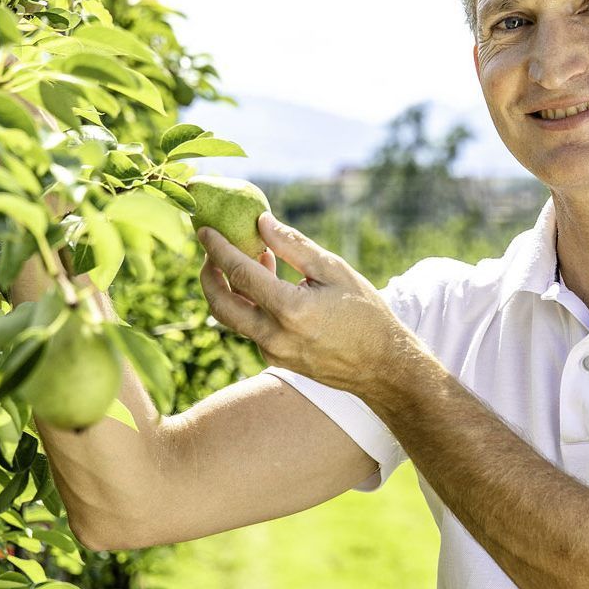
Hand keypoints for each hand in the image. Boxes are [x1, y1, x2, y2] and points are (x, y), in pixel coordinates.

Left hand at [196, 213, 417, 398]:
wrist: (382, 366)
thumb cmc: (365, 313)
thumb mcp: (334, 270)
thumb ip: (294, 246)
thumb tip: (261, 222)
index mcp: (290, 310)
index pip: (240, 273)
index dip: (218, 249)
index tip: (205, 230)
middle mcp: (274, 336)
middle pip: (220, 303)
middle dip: (208, 274)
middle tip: (210, 250)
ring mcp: (273, 352)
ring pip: (232, 319)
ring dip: (228, 289)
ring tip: (248, 260)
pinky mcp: (276, 359)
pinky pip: (251, 328)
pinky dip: (249, 303)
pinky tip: (268, 283)